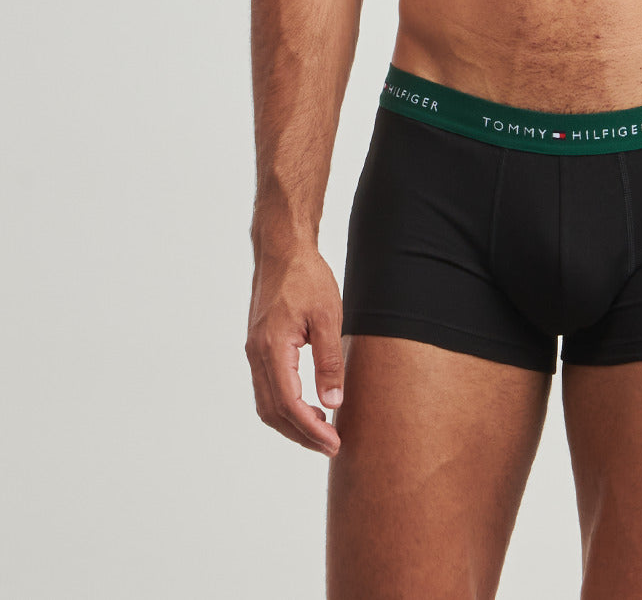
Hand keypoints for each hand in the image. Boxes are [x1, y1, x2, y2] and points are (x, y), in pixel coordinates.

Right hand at [246, 246, 344, 454]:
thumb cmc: (307, 277)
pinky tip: (307, 406)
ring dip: (292, 423)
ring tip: (322, 430)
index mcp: (272, 348)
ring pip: (267, 403)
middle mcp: (256, 354)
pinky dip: (285, 405)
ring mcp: (254, 351)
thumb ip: (329, 362)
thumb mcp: (328, 316)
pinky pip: (267, 387)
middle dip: (301, 434)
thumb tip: (333, 403)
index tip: (334, 442)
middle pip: (273, 412)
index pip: (289, 403)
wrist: (283, 250)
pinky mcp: (258, 346)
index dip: (311, 429)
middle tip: (331, 445)